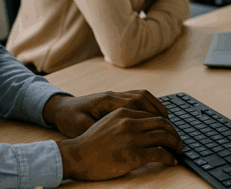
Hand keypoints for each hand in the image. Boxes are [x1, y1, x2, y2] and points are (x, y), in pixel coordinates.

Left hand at [43, 90, 168, 137]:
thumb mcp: (81, 127)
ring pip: (140, 95)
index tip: (160, 124)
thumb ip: (98, 128)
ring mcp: (114, 96)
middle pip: (140, 97)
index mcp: (106, 100)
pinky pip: (135, 98)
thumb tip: (116, 134)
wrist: (60, 109)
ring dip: (154, 105)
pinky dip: (147, 104)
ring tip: (166, 118)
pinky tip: (153, 114)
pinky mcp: (114, 100)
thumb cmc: (69, 119)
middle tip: (169, 124)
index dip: (149, 114)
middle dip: (157, 109)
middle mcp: (112, 95)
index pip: (133, 103)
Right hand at [57, 108, 182, 180]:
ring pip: (164, 137)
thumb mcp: (107, 123)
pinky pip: (160, 154)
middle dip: (174, 133)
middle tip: (178, 142)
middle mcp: (130, 122)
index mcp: (124, 113)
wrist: (77, 156)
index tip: (170, 132)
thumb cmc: (90, 143)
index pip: (153, 115)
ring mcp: (132, 138)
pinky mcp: (134, 155)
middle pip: (162, 123)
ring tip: (178, 151)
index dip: (165, 124)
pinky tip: (171, 161)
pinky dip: (170, 157)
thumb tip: (141, 126)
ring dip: (175, 144)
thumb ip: (124, 121)